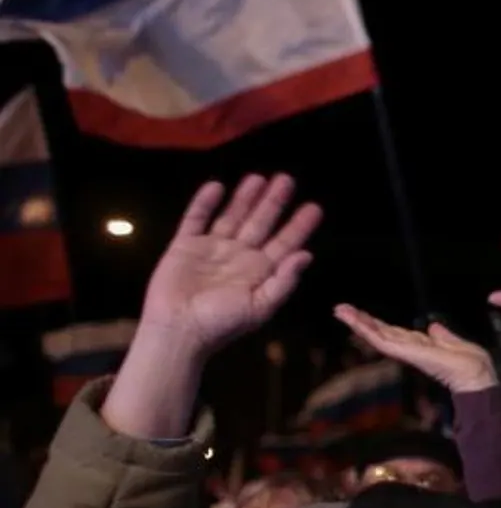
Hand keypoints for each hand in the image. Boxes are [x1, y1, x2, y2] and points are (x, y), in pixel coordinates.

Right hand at [141, 173, 321, 358]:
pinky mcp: (185, 246)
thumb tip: (307, 255)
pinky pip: (196, 219)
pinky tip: (217, 186)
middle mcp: (239, 257)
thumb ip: (284, 281)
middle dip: (274, 202)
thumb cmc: (222, 324)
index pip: (284, 243)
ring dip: (245, 198)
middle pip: (261, 223)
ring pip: (232, 216)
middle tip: (287, 179)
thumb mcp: (261, 306)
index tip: (314, 207)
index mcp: (260, 272)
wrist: (179, 330)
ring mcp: (212, 249)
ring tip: (259, 178)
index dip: (299, 225)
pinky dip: (204, 202)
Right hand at [333, 306, 497, 393]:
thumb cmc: (472, 363)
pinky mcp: (406, 353)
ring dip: (358, 322)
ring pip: (377, 335)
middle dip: (361, 321)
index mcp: (422, 345)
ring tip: (339, 311)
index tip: (362, 314)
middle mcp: (411, 349)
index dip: (379, 323)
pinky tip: (354, 321)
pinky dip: (368, 330)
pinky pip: (383, 340)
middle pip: (382, 332)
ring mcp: (407, 352)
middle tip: (340, 309)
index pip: (395, 332)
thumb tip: (433, 326)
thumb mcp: (456, 343)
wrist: (476, 375)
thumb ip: (444, 336)